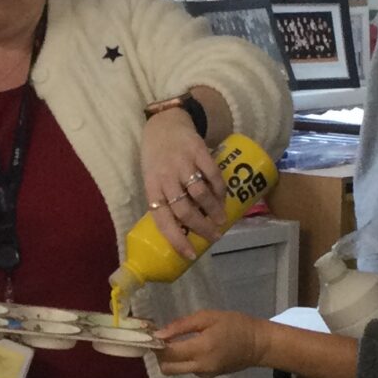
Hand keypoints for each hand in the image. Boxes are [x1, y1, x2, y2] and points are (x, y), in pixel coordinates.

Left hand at [140, 106, 225, 250]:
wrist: (165, 124)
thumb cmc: (158, 159)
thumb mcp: (154, 179)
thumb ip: (167, 200)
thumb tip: (185, 228)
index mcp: (152, 188)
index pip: (162, 220)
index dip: (176, 239)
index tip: (190, 254)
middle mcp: (166, 177)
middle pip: (184, 210)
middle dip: (201, 228)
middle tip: (214, 236)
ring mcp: (182, 164)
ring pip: (200, 194)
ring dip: (214, 210)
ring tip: (221, 219)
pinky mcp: (198, 151)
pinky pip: (213, 175)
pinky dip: (220, 189)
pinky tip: (224, 197)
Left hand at [156, 312, 267, 377]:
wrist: (258, 344)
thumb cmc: (235, 324)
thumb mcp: (208, 317)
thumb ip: (181, 325)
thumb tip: (158, 333)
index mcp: (201, 348)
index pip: (167, 353)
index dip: (155, 345)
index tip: (152, 333)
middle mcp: (200, 366)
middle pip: (167, 368)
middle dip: (159, 355)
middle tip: (162, 339)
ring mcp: (204, 374)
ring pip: (176, 370)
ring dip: (171, 358)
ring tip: (176, 341)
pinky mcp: (208, 376)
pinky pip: (188, 369)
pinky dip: (184, 360)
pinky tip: (191, 347)